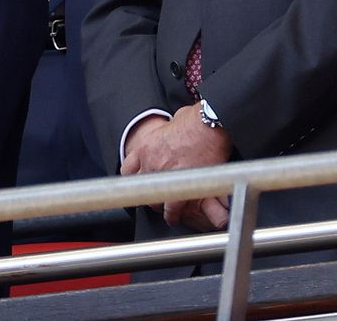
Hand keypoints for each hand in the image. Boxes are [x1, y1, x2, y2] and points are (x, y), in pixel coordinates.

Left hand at [122, 104, 232, 228]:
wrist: (208, 125)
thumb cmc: (194, 120)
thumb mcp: (171, 122)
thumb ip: (167, 132)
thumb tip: (174, 129)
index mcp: (145, 147)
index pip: (129, 168)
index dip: (135, 177)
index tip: (139, 182)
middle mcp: (150, 161)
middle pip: (141, 185)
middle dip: (149, 193)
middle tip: (156, 198)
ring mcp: (164, 173)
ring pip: (155, 198)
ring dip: (160, 206)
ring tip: (166, 213)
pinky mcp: (182, 182)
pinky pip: (172, 204)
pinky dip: (173, 213)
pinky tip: (174, 217)